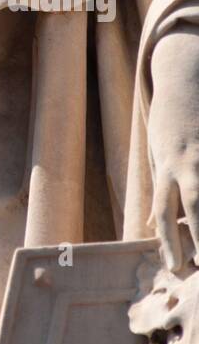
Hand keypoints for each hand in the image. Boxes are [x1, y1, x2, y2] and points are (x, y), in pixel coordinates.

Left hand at [148, 20, 198, 270]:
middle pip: (196, 204)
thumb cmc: (169, 120)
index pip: (164, 209)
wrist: (186, 77)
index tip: (174, 265)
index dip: (167, 239)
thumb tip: (150, 225)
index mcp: (167, 165)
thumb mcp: (156, 151)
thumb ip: (158, 189)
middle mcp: (189, 161)